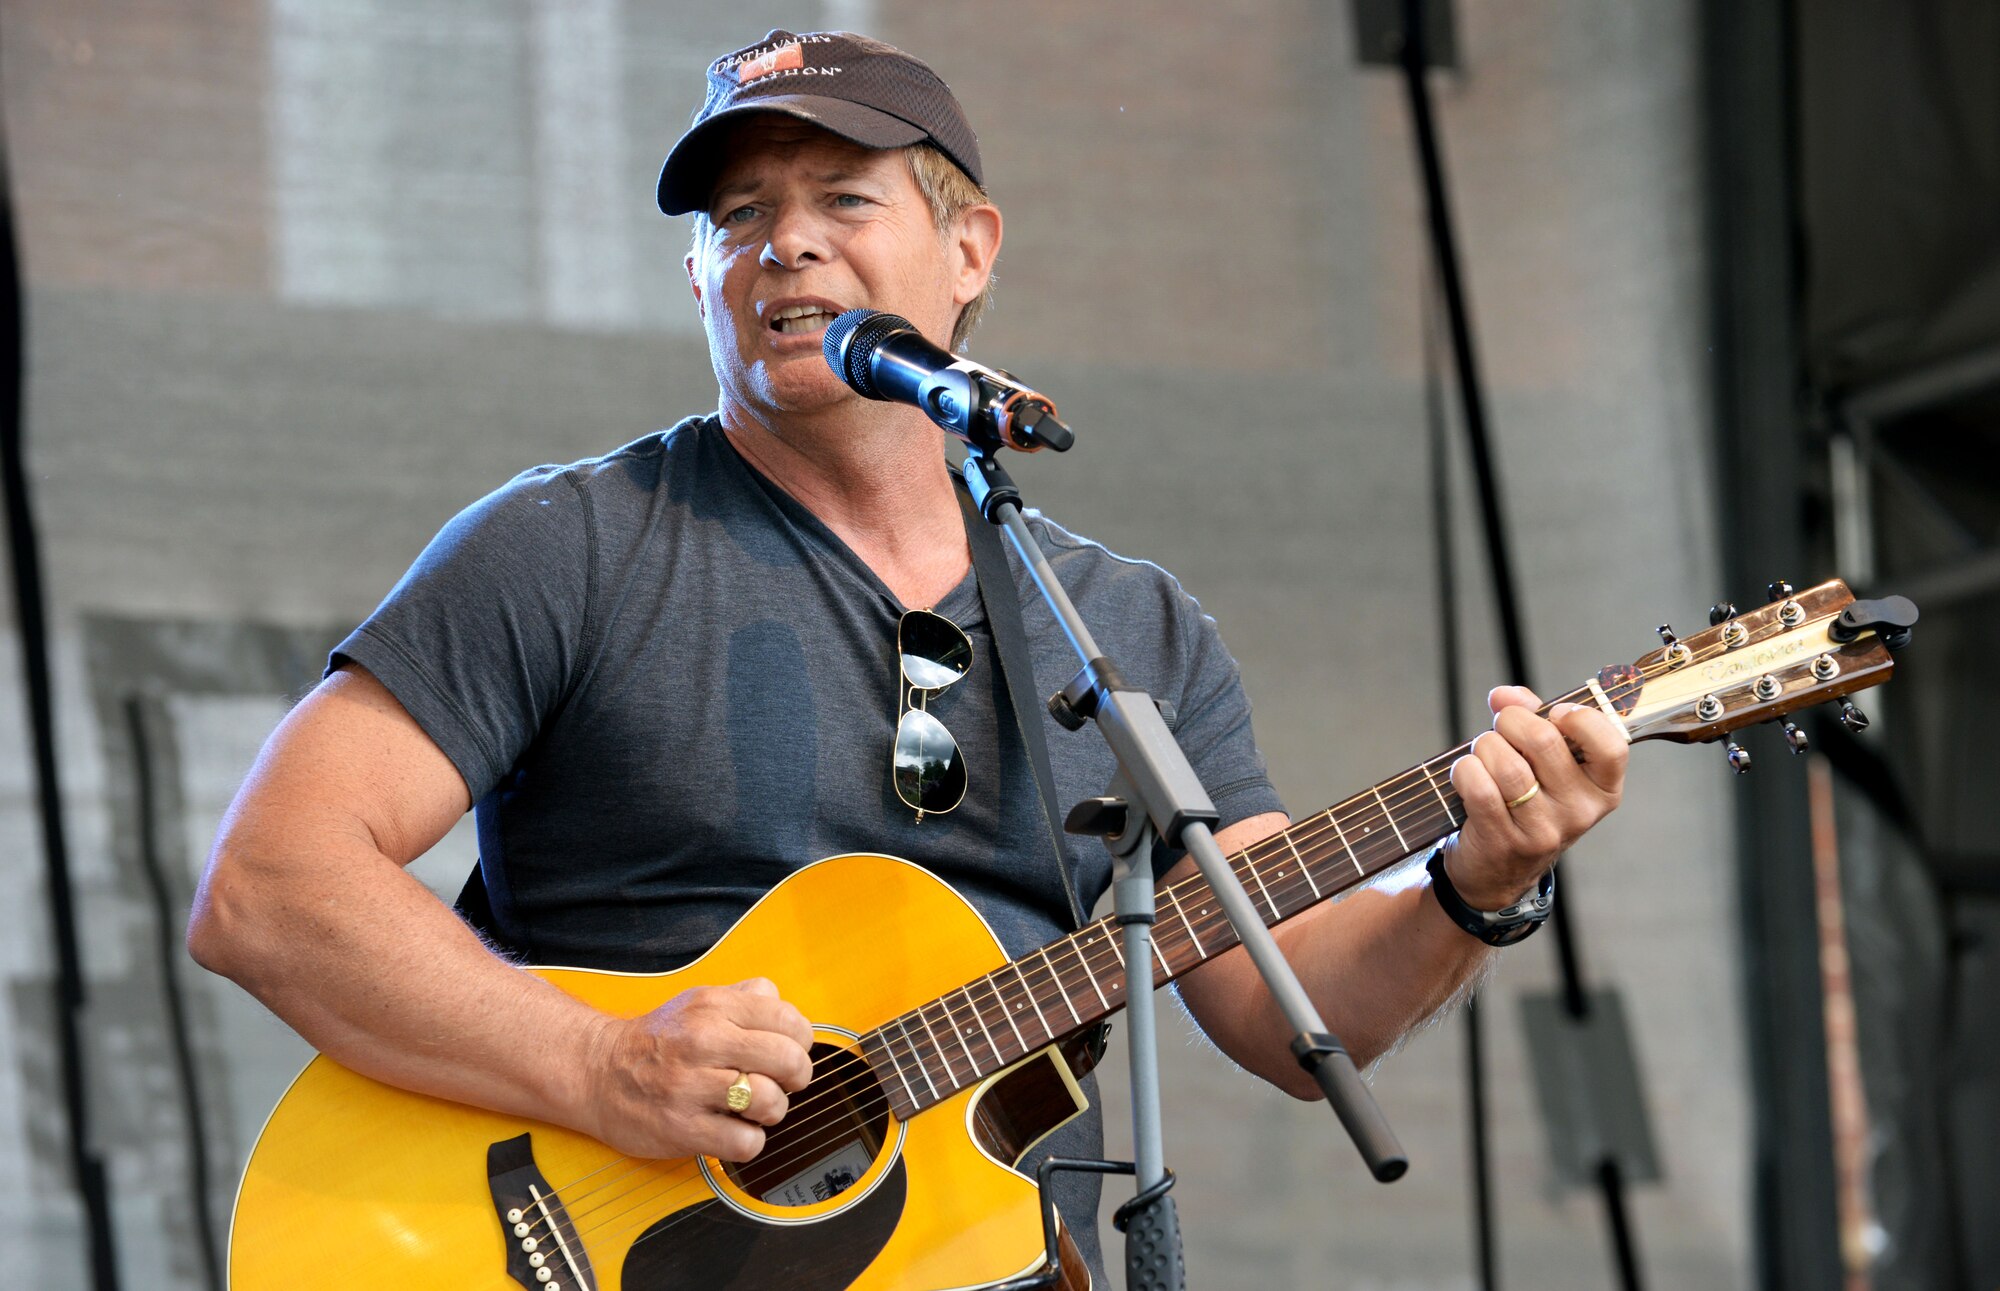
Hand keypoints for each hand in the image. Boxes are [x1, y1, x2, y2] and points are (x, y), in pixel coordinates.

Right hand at [578, 977, 814, 1161]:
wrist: (597, 1072)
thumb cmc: (659, 1041)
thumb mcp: (701, 1001)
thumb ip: (748, 999)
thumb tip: (788, 1011)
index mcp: (713, 1007)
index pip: (789, 1020)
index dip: (801, 1041)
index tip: (790, 1051)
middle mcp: (702, 1042)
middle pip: (788, 1061)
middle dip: (796, 1077)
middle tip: (782, 1083)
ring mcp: (690, 1087)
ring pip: (770, 1102)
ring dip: (772, 1111)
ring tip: (754, 1108)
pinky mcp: (682, 1129)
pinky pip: (745, 1142)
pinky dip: (748, 1141)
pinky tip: (733, 1129)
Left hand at [1443, 686, 1626, 910]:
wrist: (1499, 870)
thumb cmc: (1526, 802)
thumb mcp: (1544, 764)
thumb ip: (1533, 718)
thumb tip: (1505, 695)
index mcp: (1602, 789)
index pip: (1611, 746)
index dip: (1580, 719)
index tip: (1554, 714)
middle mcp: (1580, 812)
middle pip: (1543, 741)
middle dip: (1510, 721)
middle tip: (1502, 728)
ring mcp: (1543, 830)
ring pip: (1507, 764)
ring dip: (1484, 747)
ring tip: (1483, 755)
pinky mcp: (1505, 840)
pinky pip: (1479, 787)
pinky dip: (1465, 770)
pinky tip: (1467, 775)